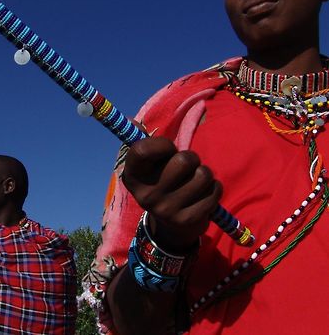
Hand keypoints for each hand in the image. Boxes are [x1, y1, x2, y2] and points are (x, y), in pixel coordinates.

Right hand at [122, 136, 221, 251]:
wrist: (171, 226)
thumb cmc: (163, 181)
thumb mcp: (149, 166)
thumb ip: (145, 143)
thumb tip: (133, 120)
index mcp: (133, 176)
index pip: (142, 150)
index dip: (162, 144)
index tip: (168, 149)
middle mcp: (145, 195)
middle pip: (184, 160)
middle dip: (192, 158)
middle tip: (186, 167)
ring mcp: (166, 209)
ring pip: (203, 175)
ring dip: (204, 173)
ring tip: (195, 181)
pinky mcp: (187, 220)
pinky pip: (214, 191)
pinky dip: (214, 188)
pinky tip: (203, 194)